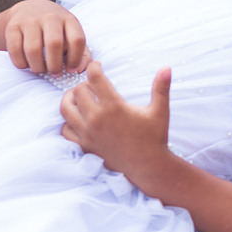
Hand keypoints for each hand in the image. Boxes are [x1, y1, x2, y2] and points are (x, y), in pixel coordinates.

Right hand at [4, 0, 91, 74]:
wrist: (30, 9)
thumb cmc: (57, 30)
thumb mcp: (72, 36)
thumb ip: (82, 54)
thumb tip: (79, 70)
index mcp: (69, 19)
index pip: (77, 39)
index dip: (75, 59)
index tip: (71, 69)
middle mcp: (50, 17)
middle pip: (54, 44)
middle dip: (55, 65)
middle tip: (55, 73)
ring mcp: (30, 21)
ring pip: (33, 49)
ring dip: (37, 67)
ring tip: (41, 69)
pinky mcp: (13, 27)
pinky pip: (15, 50)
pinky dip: (21, 63)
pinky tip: (27, 64)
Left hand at [60, 62, 176, 191]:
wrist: (147, 166)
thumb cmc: (154, 137)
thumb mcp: (160, 111)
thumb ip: (161, 87)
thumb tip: (167, 67)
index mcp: (114, 107)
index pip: (94, 78)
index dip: (94, 67)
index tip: (97, 65)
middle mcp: (97, 119)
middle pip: (78, 91)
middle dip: (84, 83)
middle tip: (92, 83)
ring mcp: (88, 133)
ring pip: (66, 109)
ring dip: (70, 99)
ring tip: (78, 96)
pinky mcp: (84, 145)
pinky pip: (65, 130)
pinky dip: (67, 121)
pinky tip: (77, 117)